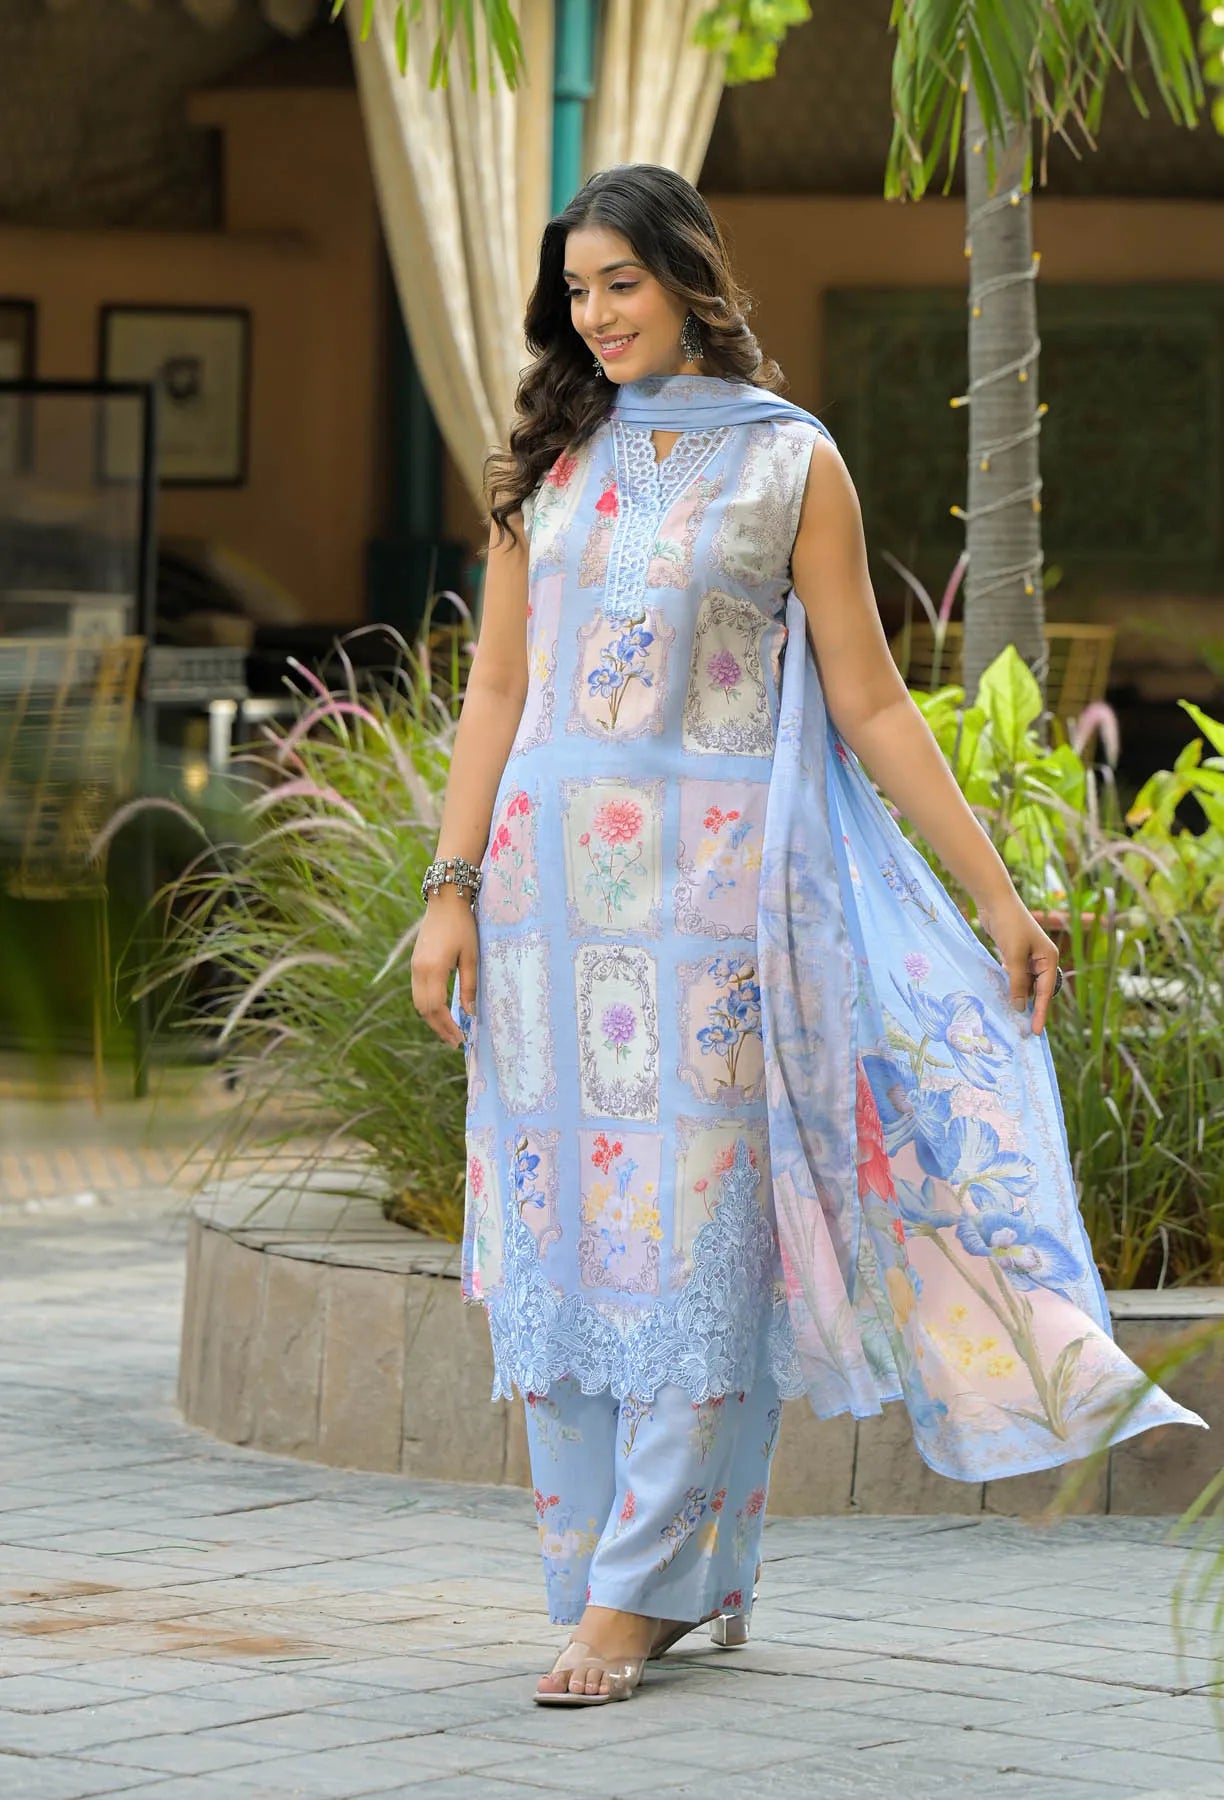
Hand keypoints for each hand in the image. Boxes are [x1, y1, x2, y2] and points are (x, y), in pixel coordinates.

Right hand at [411, 886, 478, 1048]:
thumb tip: (470, 1013)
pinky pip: (417, 992)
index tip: (461, 1037)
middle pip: (424, 1009)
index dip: (447, 1026)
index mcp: (433, 969)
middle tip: (455, 1041)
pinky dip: (427, 1006)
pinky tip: (440, 1012)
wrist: (445, 900)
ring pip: (418, 1002)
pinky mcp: (414, 963)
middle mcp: (418, 970)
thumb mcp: (471, 957)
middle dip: (439, 1027)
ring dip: (432, 1019)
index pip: (436, 1008)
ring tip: (448, 1031)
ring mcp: (414, 967)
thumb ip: (469, 986)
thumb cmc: (463, 926)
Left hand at [978, 896, 1060, 1035]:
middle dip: (1030, 1007)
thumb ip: (1017, 982)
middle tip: (1022, 1029)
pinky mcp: (1015, 955)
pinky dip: (1010, 985)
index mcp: (1049, 959)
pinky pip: (1015, 976)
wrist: (995, 902)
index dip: (1041, 1013)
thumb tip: (1020, 1007)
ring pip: (1025, 984)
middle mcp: (1042, 960)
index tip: (1036, 1032)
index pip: (1046, 992)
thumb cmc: (1009, 925)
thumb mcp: (1013, 956)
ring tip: (1009, 1015)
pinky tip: (1002, 993)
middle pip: (1037, 990)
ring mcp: (1028, 958)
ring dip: (1018, 996)